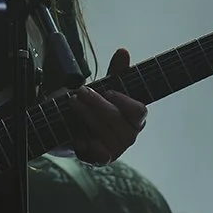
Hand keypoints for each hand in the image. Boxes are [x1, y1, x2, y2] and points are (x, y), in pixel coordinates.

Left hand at [71, 48, 146, 163]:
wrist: (76, 129)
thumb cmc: (96, 107)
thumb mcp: (105, 87)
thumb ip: (116, 72)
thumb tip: (123, 51)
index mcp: (136, 118)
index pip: (139, 111)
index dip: (124, 101)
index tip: (108, 91)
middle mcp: (130, 135)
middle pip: (116, 119)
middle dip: (96, 103)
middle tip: (80, 92)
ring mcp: (117, 149)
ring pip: (104, 133)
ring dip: (86, 117)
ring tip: (72, 104)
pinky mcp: (101, 160)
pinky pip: (98, 154)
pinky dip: (85, 142)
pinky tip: (77, 134)